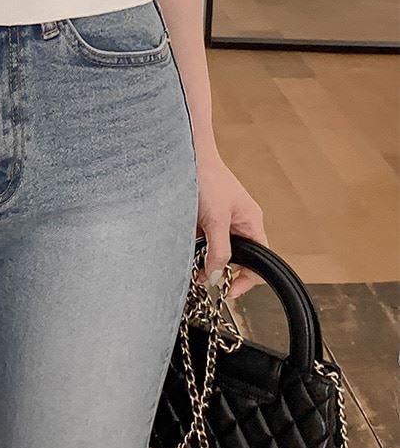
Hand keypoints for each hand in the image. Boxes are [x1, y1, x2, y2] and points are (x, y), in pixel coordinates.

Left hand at [194, 144, 264, 301]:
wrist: (187, 156)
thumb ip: (219, 251)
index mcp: (251, 223)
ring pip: (219, 252)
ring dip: (206, 261)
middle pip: (238, 259)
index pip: (259, 261)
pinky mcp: (207, 219)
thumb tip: (217, 277)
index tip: (229, 292)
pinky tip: (187, 247)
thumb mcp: (215, 221)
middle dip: (222, 272)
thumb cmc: (207, 178)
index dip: (246, 280)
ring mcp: (223, 222)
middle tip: (204, 279)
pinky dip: (197, 249)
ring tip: (193, 266)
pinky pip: (205, 242)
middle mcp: (240, 224)